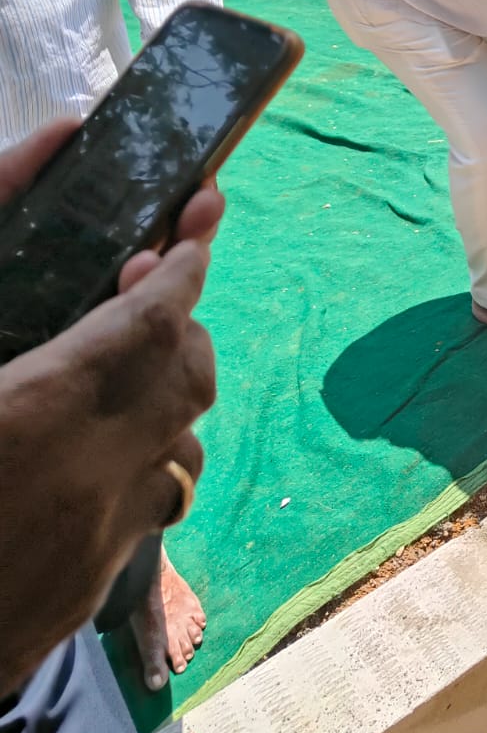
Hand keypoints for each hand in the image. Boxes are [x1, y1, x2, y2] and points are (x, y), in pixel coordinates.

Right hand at [0, 122, 223, 693]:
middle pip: (188, 375)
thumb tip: (50, 139)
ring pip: (182, 448)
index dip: (186, 258)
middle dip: (177, 324)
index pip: (153, 314)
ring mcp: (96, 541)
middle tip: (139, 292)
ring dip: (164, 399)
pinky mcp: (81, 592)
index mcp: (40, 409)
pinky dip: (135, 467)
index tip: (200, 216)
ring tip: (113, 375)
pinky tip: (83, 460)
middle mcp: (90, 473)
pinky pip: (145, 508)